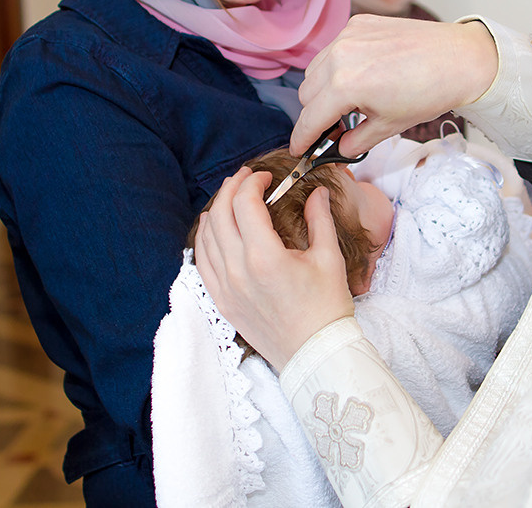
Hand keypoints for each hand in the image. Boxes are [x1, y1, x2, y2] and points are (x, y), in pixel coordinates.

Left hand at [194, 167, 354, 371]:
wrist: (315, 354)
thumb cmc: (326, 309)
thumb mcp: (329, 259)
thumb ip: (320, 219)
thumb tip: (316, 193)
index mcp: (265, 257)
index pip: (245, 204)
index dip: (253, 182)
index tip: (266, 177)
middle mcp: (238, 271)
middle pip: (220, 214)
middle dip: (231, 188)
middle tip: (245, 178)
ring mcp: (225, 288)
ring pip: (206, 237)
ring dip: (215, 210)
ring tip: (228, 197)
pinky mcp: (221, 301)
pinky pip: (201, 263)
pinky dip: (204, 239)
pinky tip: (212, 228)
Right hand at [292, 15, 498, 156]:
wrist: (460, 59)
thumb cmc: (429, 92)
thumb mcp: (389, 126)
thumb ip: (355, 141)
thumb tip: (338, 149)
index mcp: (345, 85)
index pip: (310, 117)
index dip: (302, 138)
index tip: (299, 149)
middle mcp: (339, 55)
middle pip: (306, 93)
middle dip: (316, 113)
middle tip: (335, 127)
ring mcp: (348, 35)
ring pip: (316, 69)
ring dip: (323, 88)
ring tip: (352, 101)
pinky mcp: (358, 23)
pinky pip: (334, 48)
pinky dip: (338, 65)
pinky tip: (363, 75)